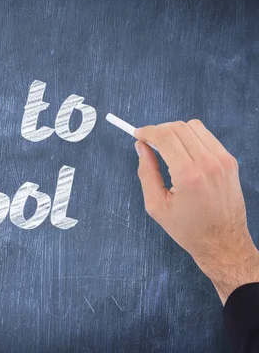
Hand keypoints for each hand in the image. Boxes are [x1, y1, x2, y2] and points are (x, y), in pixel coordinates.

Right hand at [134, 120, 258, 303]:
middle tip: (148, 141)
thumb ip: (146, 172)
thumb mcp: (156, 205)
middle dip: (159, 130)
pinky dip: (191, 137)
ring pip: (194, 127)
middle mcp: (208, 164)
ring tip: (166, 146)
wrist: (222, 242)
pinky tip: (183, 152)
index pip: (165, 136)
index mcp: (188, 175)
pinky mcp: (230, 162)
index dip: (147, 131)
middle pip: (178, 127)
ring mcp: (223, 161)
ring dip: (175, 131)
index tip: (138, 134)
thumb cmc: (189, 229)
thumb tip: (140, 147)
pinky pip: (207, 137)